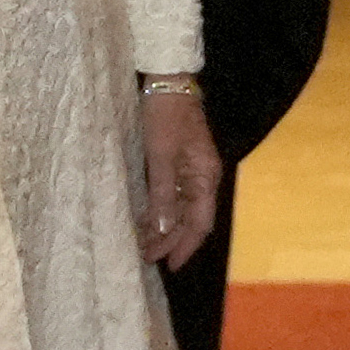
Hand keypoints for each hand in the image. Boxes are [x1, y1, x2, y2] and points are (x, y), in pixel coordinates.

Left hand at [135, 86, 223, 267]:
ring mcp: (194, 170)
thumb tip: (164, 230)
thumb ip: (162, 194)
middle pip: (193, 219)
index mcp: (205, 177)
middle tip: (147, 259)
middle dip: (172, 241)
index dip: (185, 247)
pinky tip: (148, 220)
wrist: (168, 82)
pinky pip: (176, 196)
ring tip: (143, 244)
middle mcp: (205, 178)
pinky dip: (162, 211)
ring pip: (183, 210)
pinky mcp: (182, 163)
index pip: (200, 223)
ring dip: (166, 228)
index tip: (170, 267)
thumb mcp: (160, 156)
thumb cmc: (164, 117)